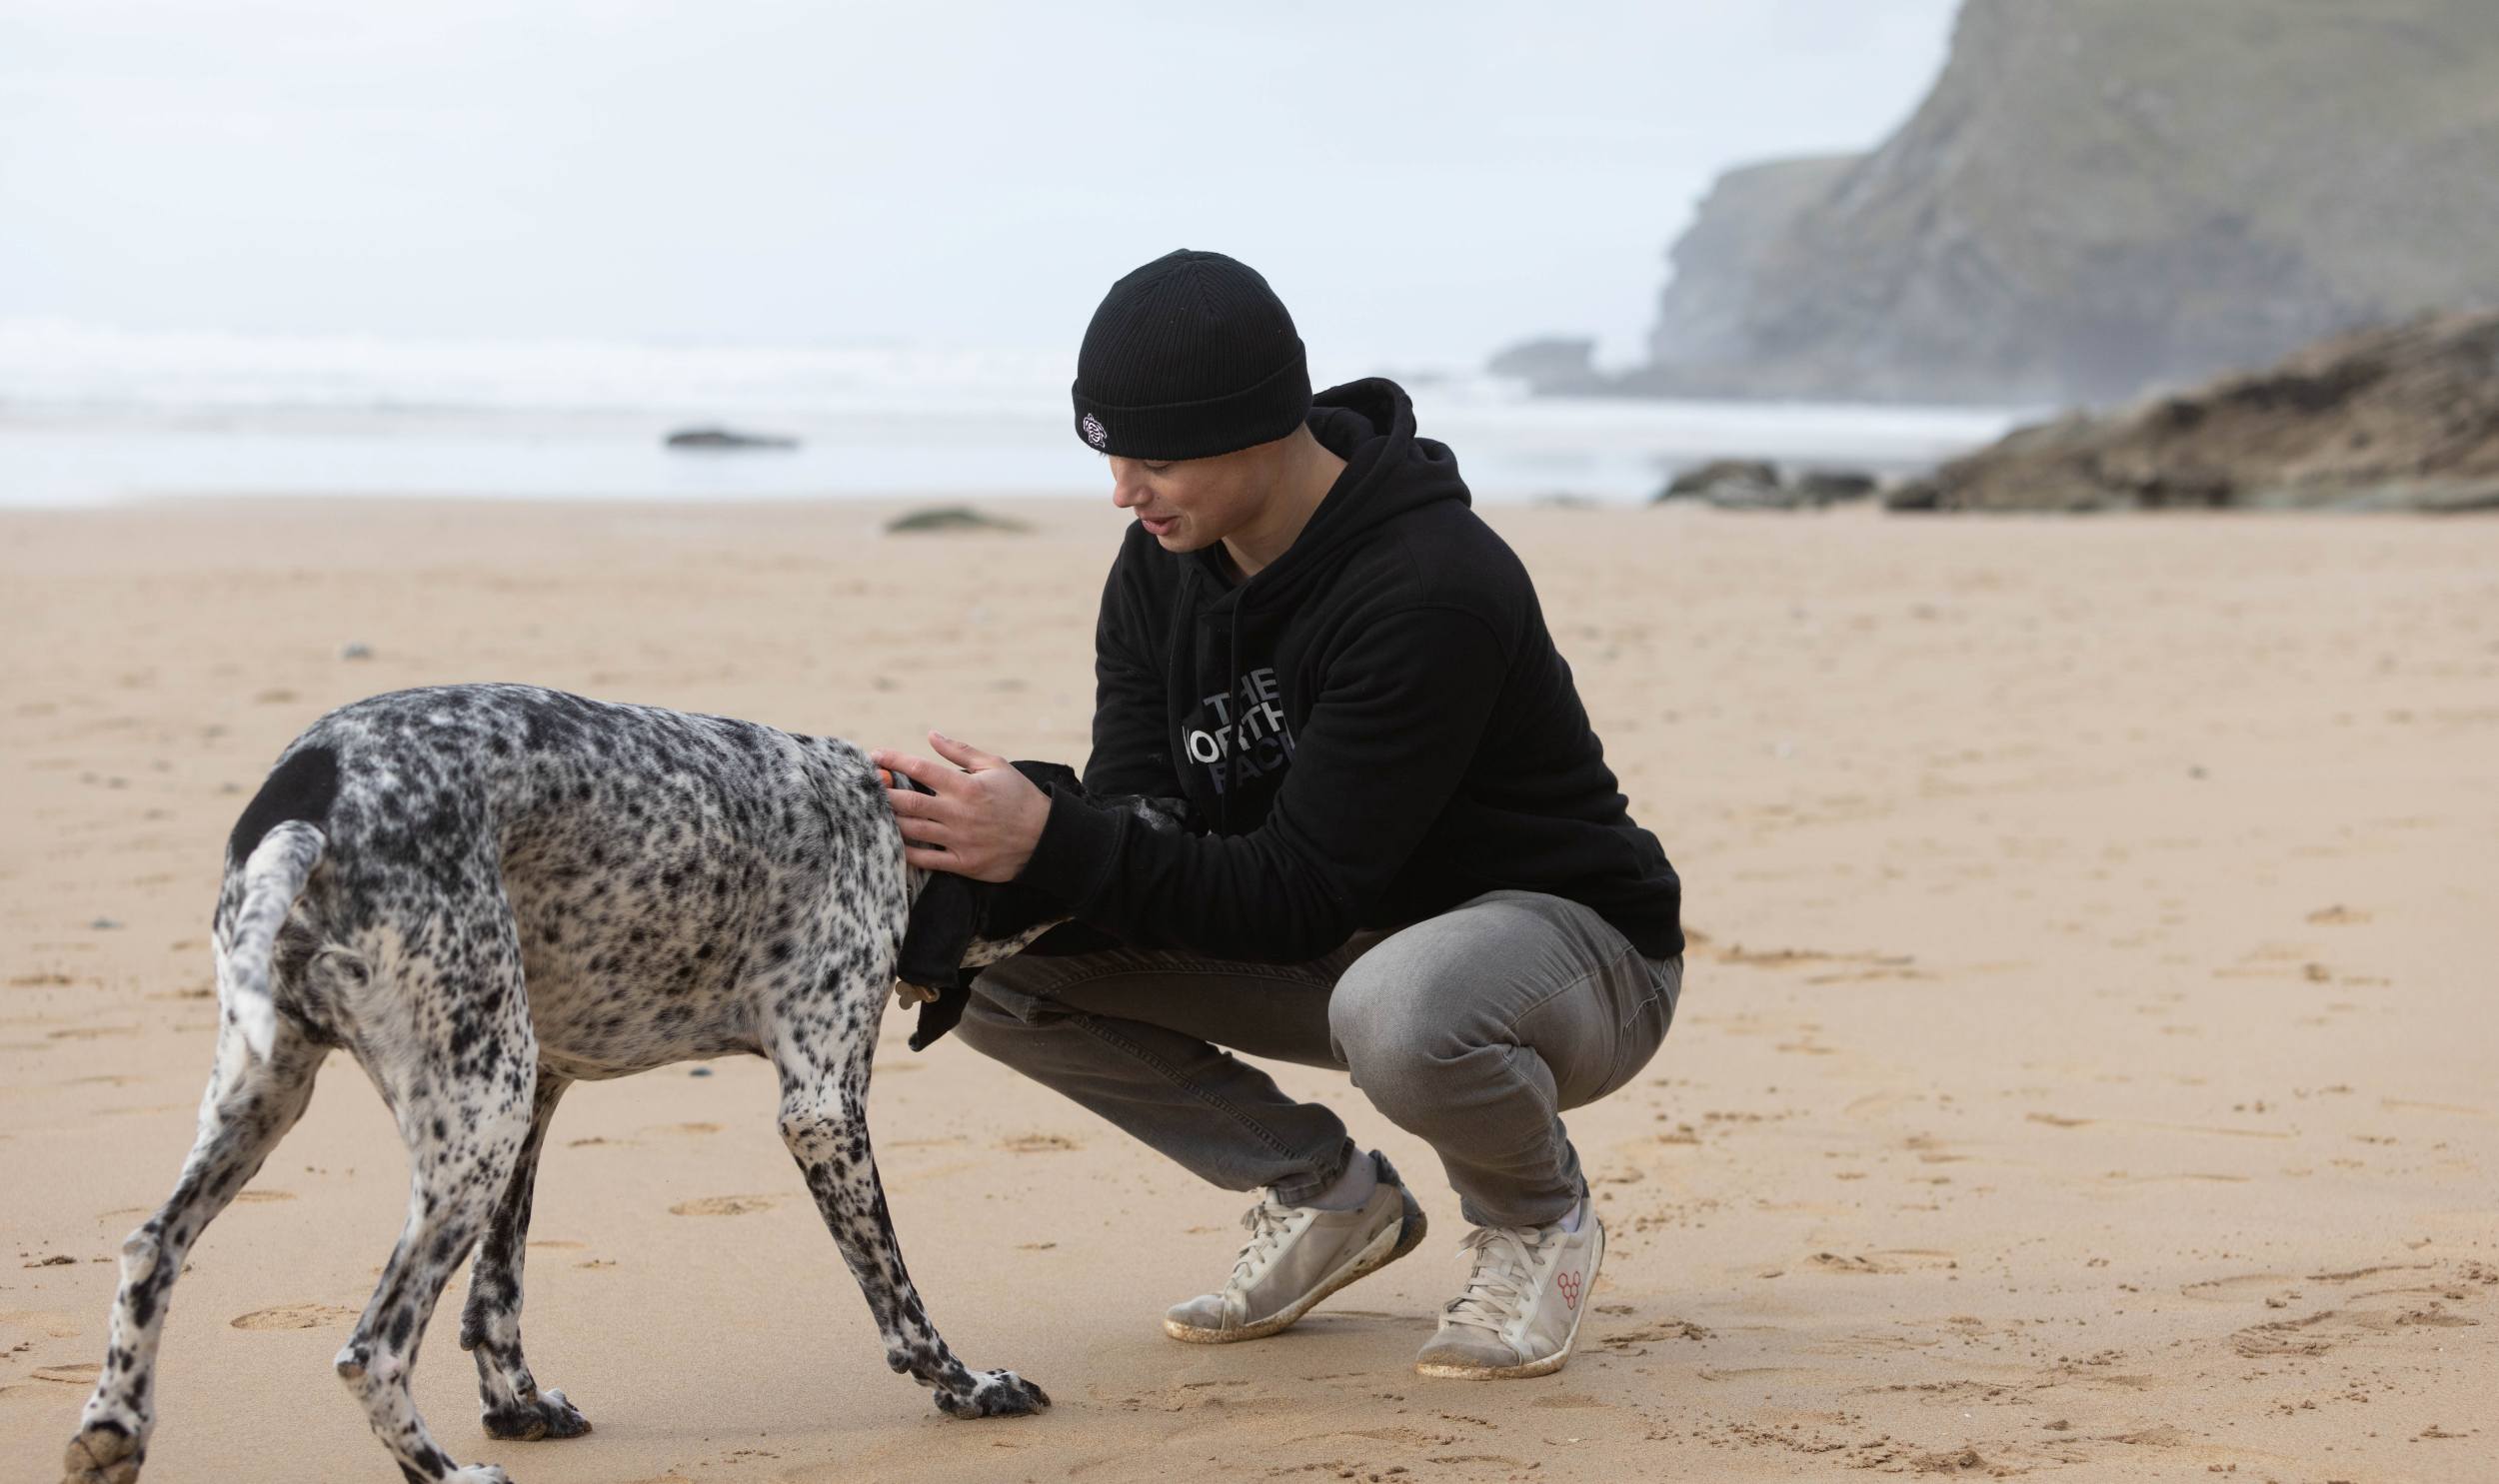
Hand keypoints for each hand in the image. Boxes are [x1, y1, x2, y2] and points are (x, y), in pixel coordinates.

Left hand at [871, 732, 1052, 881]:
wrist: (1045, 837)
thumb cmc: (1018, 796)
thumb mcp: (995, 765)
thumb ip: (960, 751)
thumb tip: (931, 735)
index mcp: (966, 786)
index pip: (921, 769)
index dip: (894, 760)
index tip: (875, 755)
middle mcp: (959, 813)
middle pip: (908, 803)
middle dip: (882, 794)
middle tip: (864, 787)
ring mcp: (959, 840)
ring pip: (912, 831)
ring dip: (889, 821)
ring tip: (871, 812)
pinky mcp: (962, 863)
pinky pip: (926, 859)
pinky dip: (905, 851)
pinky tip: (892, 841)